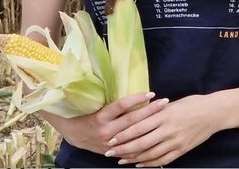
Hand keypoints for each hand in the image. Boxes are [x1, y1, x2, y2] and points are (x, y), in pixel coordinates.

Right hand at [44, 92, 168, 154]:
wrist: (74, 133)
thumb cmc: (85, 112)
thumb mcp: (95, 104)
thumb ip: (111, 101)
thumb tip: (130, 86)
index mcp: (101, 117)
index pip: (122, 105)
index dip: (136, 99)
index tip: (150, 93)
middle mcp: (106, 131)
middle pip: (132, 120)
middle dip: (150, 111)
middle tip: (164, 101)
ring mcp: (110, 143)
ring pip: (134, 135)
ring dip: (150, 125)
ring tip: (163, 116)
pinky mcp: (112, 152)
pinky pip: (130, 149)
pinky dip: (142, 143)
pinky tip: (154, 136)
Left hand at [104, 94, 219, 166]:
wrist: (213, 113)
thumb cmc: (192, 104)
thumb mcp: (172, 104)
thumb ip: (155, 111)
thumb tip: (138, 114)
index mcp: (164, 115)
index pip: (139, 126)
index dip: (124, 134)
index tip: (112, 138)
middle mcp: (168, 129)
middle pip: (141, 142)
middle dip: (124, 148)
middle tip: (110, 152)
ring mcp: (175, 141)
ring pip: (150, 154)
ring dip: (133, 158)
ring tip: (121, 160)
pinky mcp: (181, 150)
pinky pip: (162, 160)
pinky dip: (149, 163)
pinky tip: (139, 164)